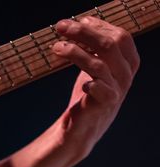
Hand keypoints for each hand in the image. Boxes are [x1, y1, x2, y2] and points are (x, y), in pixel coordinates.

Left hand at [51, 16, 139, 162]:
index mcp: (127, 62)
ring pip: (100, 63)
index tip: (75, 21)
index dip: (98, 25)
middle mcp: (126, 75)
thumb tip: (79, 23)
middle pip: (111, 44)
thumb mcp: (93, 67)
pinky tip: (78, 80)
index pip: (120, 36)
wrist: (80, 127)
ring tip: (55, 48)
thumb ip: (93, 47)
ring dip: (74, 52)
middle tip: (60, 27)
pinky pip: (99, 88)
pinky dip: (88, 81)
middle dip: (84, 32)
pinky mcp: (104, 105)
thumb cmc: (86, 95)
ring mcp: (117, 90)